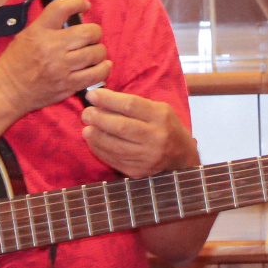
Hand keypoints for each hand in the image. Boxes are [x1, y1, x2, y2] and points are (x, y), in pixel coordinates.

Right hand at [0, 0, 108, 112]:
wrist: (7, 91)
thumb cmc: (16, 62)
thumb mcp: (26, 35)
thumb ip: (48, 25)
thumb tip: (72, 16)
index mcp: (39, 31)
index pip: (63, 7)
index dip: (78, 2)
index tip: (84, 6)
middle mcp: (51, 47)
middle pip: (89, 32)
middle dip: (94, 32)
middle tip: (91, 36)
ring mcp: (61, 67)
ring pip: (96, 52)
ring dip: (99, 51)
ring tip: (93, 53)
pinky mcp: (68, 85)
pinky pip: (96, 74)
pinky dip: (103, 68)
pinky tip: (100, 66)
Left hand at [81, 86, 197, 178]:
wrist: (182, 157)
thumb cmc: (166, 127)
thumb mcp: (158, 109)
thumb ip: (133, 104)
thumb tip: (101, 99)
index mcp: (161, 116)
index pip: (130, 105)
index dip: (108, 99)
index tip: (92, 95)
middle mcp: (157, 137)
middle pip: (121, 126)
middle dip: (98, 118)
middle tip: (86, 114)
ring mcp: (149, 157)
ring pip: (115, 146)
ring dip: (96, 137)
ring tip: (86, 129)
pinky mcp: (140, 171)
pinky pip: (115, 160)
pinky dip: (100, 151)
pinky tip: (93, 143)